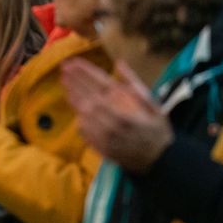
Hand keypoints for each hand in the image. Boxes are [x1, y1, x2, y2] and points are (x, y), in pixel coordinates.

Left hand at [61, 59, 172, 173]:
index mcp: (127, 108)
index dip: (86, 72)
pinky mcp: (100, 146)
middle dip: (75, 80)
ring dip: (73, 95)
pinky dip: (77, 113)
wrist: (159, 160)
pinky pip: (84, 129)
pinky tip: (72, 102)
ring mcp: (105, 135)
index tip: (74, 61)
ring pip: (84, 112)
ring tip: (65, 81)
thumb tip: (120, 63)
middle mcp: (113, 121)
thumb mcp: (153, 104)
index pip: (101, 85)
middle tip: (64, 67)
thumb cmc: (156, 129)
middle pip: (89, 96)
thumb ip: (134, 84)